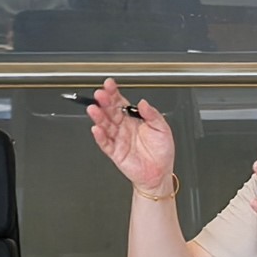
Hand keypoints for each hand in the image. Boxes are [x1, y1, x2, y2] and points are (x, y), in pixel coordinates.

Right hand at [86, 77, 174, 195]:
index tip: (110, 85)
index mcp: (133, 119)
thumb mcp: (162, 128)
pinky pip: (105, 143)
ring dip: (99, 117)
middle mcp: (124, 127)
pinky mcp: (115, 152)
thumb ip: (152, 115)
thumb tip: (144, 103)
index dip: (115, 93)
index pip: (121, 103)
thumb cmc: (161, 151)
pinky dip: (100, 136)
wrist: (160, 172)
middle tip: (100, 95)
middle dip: (105, 102)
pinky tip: (97, 129)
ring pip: (105, 125)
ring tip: (94, 109)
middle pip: (110, 112)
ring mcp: (118, 139)